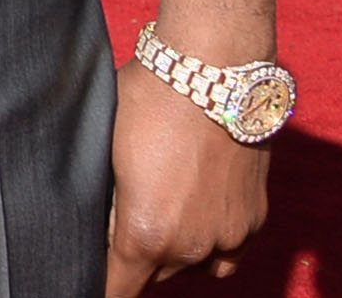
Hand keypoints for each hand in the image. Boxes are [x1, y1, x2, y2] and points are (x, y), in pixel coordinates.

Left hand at [106, 60, 271, 291]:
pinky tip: (196, 210)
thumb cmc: (150, 95)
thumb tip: (96, 216)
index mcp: (145, 233)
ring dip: (175, 251)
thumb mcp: (106, 143)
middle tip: (120, 218)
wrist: (215, 66)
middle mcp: (190, 246)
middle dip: (134, 256)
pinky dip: (211, 241)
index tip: (87, 273)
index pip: (116, 287)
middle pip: (153, 276)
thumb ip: (107, 194)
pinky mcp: (254, 219)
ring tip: (161, 210)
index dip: (98, 282)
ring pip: (193, 266)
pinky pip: (227, 251)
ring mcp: (227, 235)